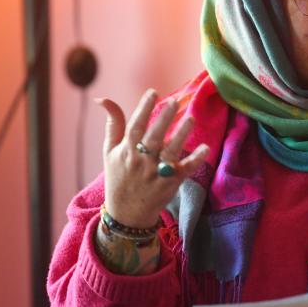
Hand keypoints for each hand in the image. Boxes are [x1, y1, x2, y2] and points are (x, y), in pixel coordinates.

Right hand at [98, 88, 208, 227]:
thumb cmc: (119, 177)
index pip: (135, 126)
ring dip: (181, 135)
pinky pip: (185, 170)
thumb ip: (113, 124)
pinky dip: (195, 159)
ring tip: (191, 118)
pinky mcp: (171, 183)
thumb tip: (102, 99)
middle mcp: (141, 161)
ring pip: (171, 151)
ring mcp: (157, 173)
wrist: (126, 213)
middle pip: (153, 137)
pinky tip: (205, 148)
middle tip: (174, 101)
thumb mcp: (110, 151)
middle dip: (163, 119)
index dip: (143, 109)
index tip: (153, 92)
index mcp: (126, 151)